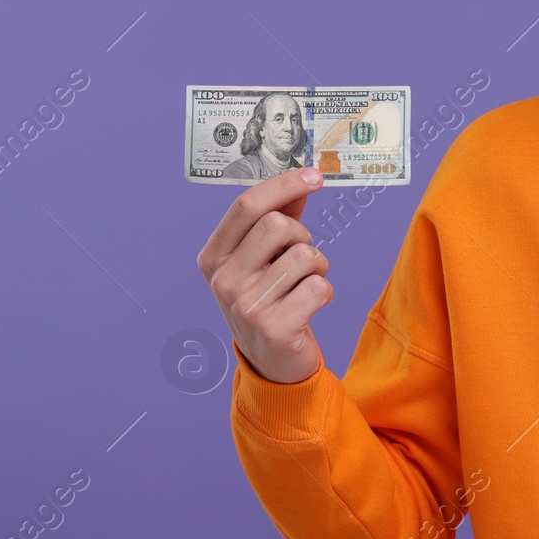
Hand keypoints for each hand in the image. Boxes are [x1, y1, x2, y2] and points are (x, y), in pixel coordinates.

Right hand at [196, 167, 331, 383]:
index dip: (284, 184)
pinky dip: (324, 292)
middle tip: (301, 258)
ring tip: (305, 284)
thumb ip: (278, 218)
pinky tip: (310, 306)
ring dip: (317, 267)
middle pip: (277, 225)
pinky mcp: (274, 328)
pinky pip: (318, 287)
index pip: (246, 205)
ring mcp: (245, 306)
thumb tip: (304, 180)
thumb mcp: (262, 259)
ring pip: (304, 256)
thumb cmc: (269, 299)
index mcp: (213, 257)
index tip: (314, 176)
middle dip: (302, 236)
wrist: (272, 362)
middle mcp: (223, 280)